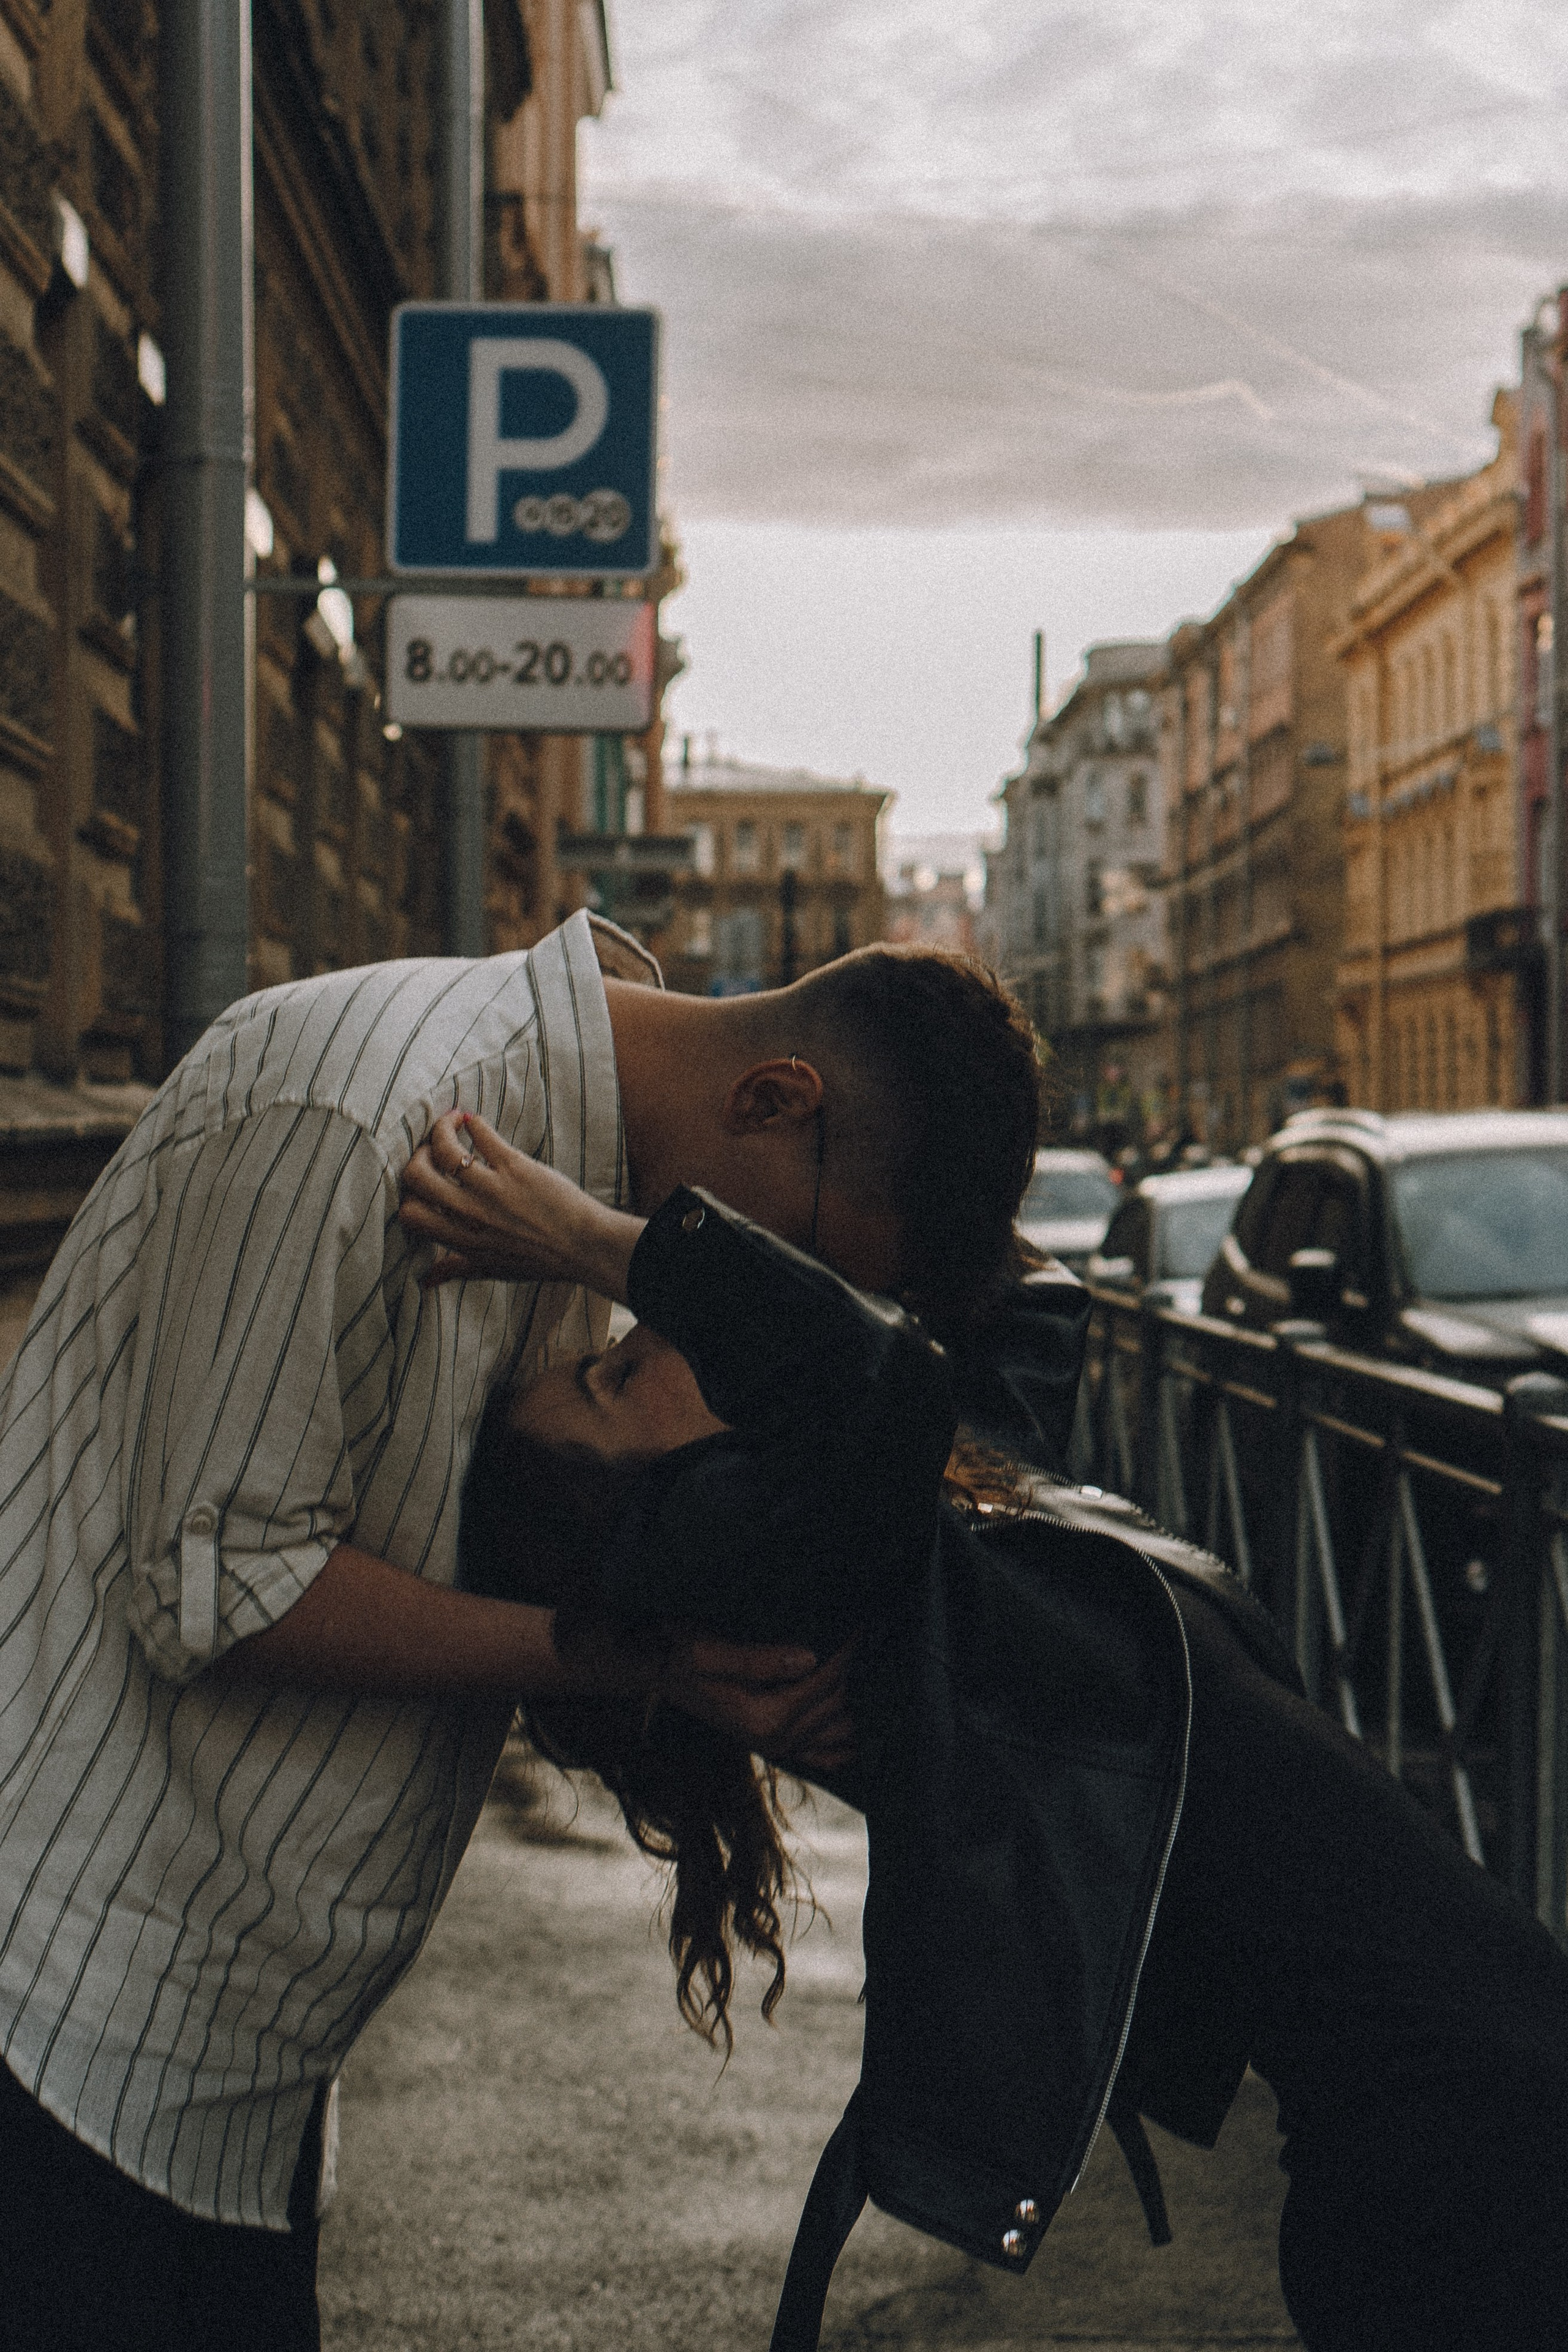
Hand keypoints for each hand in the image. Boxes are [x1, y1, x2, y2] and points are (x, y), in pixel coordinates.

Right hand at [399, 1111, 645, 1297]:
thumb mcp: (493, 1270)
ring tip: (450, 1124)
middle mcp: (472, 1214)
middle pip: (417, 1176)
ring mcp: (493, 1189)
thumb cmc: (541, 1259)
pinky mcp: (517, 1167)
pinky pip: (483, 1134)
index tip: (425, 1183)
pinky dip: (473, 1122)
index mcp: (462, 1239)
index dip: (408, 1193)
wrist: (586, 1247)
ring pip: (445, 1149)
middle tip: (432, 1150)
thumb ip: (456, 1269)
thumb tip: (425, 1280)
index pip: (410, 1213)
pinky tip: (472, 1121)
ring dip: (441, 1129)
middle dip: (418, 1157)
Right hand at [659, 1636, 855, 1777]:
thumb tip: (811, 1658)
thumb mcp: (708, 1649)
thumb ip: (758, 1659)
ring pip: (837, 1731)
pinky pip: (819, 1756)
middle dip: (853, 1671)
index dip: (847, 1651)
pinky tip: (854, 1731)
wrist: (650, 1666)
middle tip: (862, 1636)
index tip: (861, 1624)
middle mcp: (773, 1739)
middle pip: (838, 1704)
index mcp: (763, 1718)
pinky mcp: (770, 1741)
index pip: (825, 1682)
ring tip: (860, 1668)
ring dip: (852, 1702)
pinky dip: (839, 1746)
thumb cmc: (676, 1651)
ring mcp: (773, 1745)